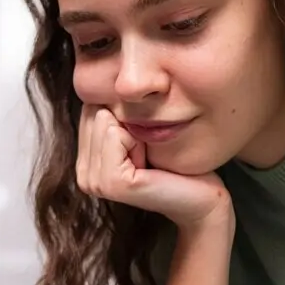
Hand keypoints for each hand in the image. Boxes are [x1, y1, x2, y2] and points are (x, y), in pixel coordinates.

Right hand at [76, 105, 230, 229]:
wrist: (200, 198)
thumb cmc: (174, 164)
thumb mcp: (137, 134)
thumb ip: (113, 116)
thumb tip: (97, 86)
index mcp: (86, 163)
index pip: (89, 109)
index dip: (121, 117)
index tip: (140, 145)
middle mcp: (84, 175)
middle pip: (94, 112)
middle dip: (125, 124)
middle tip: (146, 154)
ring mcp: (94, 182)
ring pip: (103, 120)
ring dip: (133, 133)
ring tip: (147, 160)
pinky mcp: (112, 183)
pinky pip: (114, 134)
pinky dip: (137, 141)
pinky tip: (148, 165)